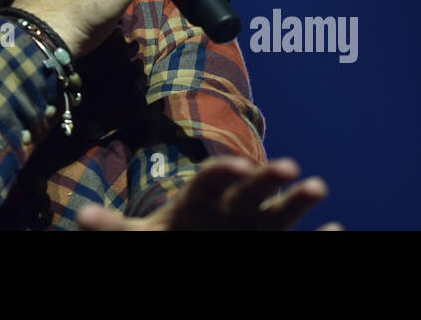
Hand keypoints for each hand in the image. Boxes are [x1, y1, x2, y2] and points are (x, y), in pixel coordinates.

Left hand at [76, 156, 342, 230]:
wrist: (184, 253)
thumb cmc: (162, 244)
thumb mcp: (136, 238)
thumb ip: (113, 227)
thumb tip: (81, 216)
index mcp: (198, 201)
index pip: (211, 179)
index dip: (225, 171)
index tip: (240, 165)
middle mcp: (230, 209)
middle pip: (250, 189)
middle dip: (268, 177)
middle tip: (288, 167)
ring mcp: (253, 228)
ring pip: (278, 211)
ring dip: (297, 199)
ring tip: (318, 186)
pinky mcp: (268, 246)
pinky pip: (296, 242)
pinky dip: (320, 239)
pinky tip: (339, 230)